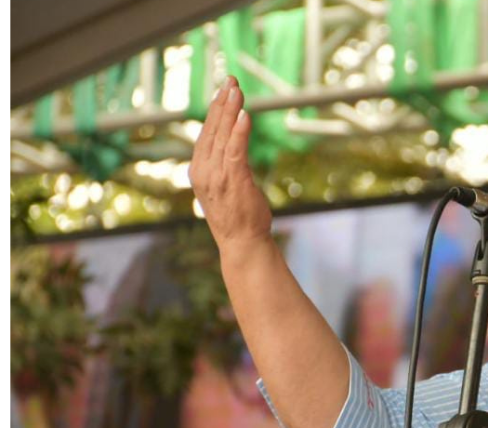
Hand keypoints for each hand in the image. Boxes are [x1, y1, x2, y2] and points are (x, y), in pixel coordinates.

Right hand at [188, 76, 273, 252]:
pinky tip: (244, 115)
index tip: (224, 91)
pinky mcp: (233, 179)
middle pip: (211, 129)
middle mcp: (203, 170)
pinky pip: (235, 150)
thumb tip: (235, 147)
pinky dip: (239, 131)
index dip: (215, 111)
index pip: (206, 134)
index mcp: (199, 170)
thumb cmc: (238, 216)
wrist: (241, 242)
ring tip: (236, 90)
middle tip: (230, 81)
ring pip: (222, 135)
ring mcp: (216, 175)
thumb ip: (226, 166)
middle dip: (222, 103)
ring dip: (230, 110)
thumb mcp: (226, 186)